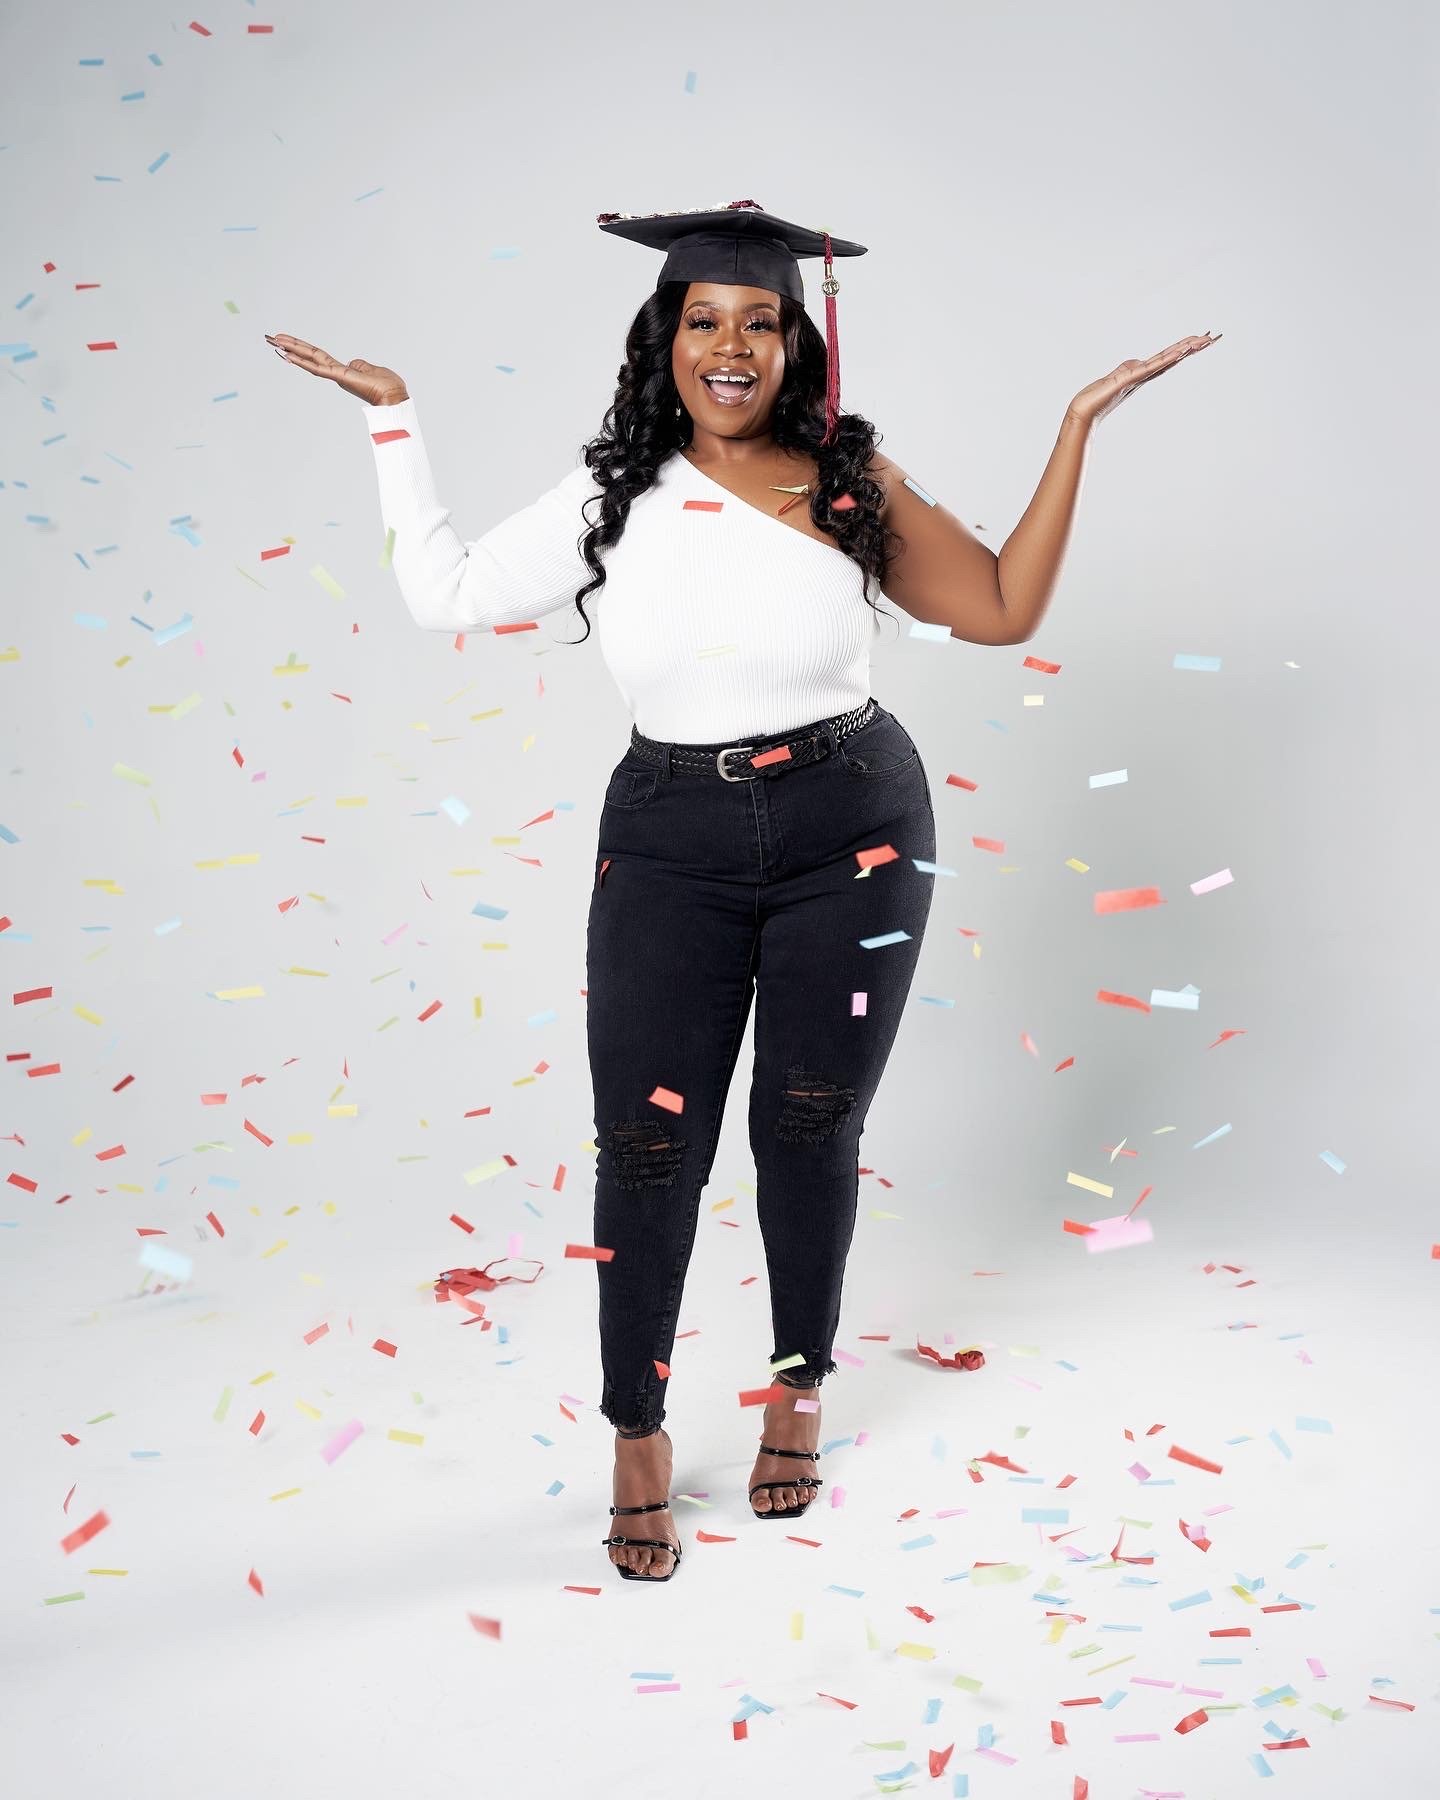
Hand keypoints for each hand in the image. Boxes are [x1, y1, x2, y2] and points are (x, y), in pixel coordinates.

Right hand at [264, 332, 407, 403]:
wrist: (394, 399)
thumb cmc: (388, 387)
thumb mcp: (372, 369)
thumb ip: (360, 365)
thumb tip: (354, 363)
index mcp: (343, 370)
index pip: (317, 356)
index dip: (302, 347)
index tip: (286, 340)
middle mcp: (336, 373)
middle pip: (308, 355)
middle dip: (289, 346)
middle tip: (270, 337)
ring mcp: (336, 375)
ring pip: (309, 359)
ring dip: (290, 350)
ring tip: (273, 342)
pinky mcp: (339, 377)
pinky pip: (318, 368)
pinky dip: (303, 362)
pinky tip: (288, 356)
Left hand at [1066, 331, 1220, 428]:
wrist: (1084, 410)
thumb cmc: (1100, 396)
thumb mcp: (1119, 376)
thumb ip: (1130, 368)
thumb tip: (1138, 363)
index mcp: (1144, 373)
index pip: (1170, 358)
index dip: (1186, 348)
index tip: (1203, 339)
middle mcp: (1145, 375)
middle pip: (1174, 357)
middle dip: (1193, 347)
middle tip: (1214, 337)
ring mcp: (1139, 377)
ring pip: (1166, 360)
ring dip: (1184, 350)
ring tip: (1201, 341)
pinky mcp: (1128, 379)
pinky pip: (1150, 368)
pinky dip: (1164, 360)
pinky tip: (1176, 353)